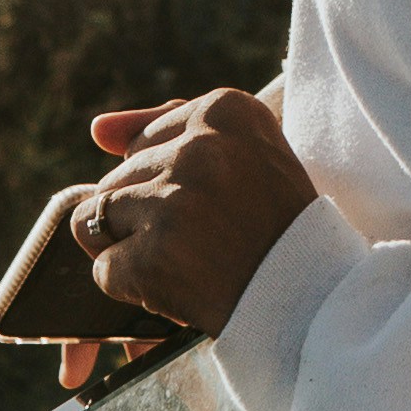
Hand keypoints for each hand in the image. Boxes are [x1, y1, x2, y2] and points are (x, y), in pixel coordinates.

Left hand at [54, 87, 317, 392]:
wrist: (313, 301)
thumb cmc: (275, 225)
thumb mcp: (243, 152)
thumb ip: (170, 126)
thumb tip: (97, 129)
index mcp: (227, 109)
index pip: (144, 140)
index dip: (170, 183)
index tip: (216, 205)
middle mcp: (200, 146)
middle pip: (119, 176)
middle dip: (145, 214)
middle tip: (204, 239)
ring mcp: (175, 201)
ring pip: (99, 216)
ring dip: (133, 246)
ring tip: (189, 260)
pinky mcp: (155, 256)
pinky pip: (104, 269)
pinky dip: (131, 287)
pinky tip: (178, 287)